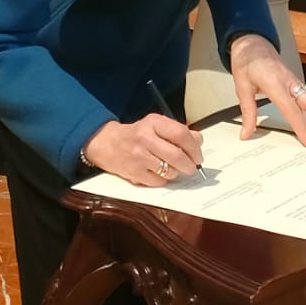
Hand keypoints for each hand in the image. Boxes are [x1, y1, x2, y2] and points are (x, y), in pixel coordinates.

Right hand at [82, 114, 203, 187]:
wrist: (106, 144)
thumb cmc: (136, 135)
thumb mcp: (155, 126)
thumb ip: (177, 131)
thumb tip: (198, 141)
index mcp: (153, 123)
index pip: (181, 134)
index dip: (194, 148)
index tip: (199, 156)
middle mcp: (145, 138)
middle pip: (177, 156)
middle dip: (190, 165)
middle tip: (192, 167)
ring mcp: (138, 157)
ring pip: (170, 171)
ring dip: (176, 173)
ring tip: (172, 168)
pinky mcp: (134, 173)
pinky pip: (159, 182)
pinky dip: (164, 180)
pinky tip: (159, 173)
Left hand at [230, 34, 305, 146]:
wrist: (252, 42)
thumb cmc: (246, 60)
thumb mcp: (241, 87)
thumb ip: (247, 112)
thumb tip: (246, 132)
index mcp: (274, 83)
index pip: (292, 110)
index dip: (302, 128)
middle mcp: (288, 81)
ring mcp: (293, 80)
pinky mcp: (294, 80)